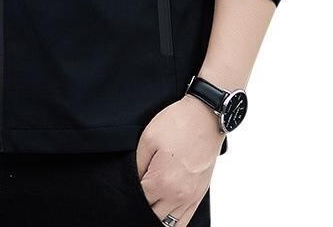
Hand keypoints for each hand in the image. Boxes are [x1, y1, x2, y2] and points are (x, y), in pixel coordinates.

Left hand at [135, 95, 223, 225]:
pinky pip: (185, 220)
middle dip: (142, 205)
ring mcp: (191, 197)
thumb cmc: (177, 124)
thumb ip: (136, 165)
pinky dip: (173, 220)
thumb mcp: (147, 139)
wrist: (205, 117)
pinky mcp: (199, 194)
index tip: (127, 184)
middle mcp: (178, 195)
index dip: (129, 192)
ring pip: (169, 224)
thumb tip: (133, 181)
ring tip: (149, 202)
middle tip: (137, 192)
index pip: (138, 200)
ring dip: (157, 216)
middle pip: (152, 215)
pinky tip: (164, 211)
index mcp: (162, 182)